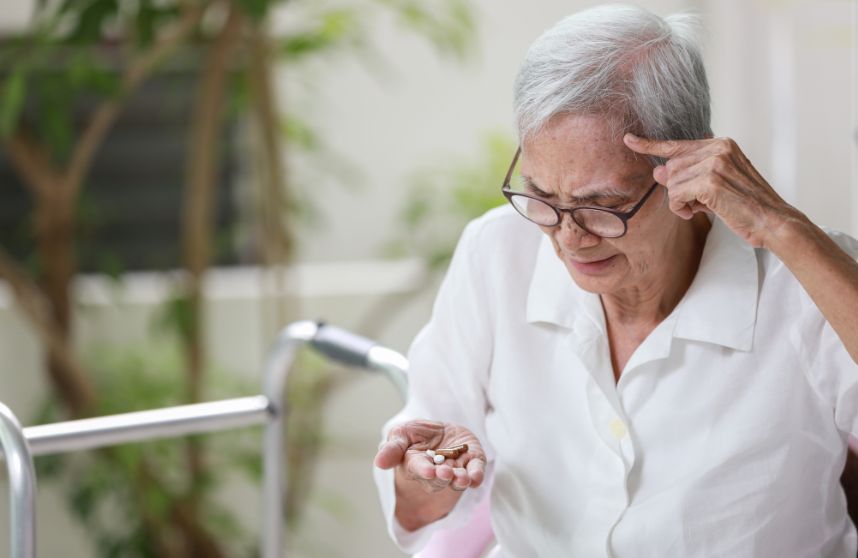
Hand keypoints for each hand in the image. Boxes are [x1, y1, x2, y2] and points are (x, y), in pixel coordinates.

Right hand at [374, 419, 486, 493]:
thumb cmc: (418, 434)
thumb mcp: (402, 433)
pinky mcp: (472, 463)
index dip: (423, 470)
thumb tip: (379, 462)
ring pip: (456, 480)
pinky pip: (475, 472)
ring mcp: (455, 469)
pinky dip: (476, 475)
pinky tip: (476, 478)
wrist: (442, 430)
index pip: (418, 469)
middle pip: (437, 480)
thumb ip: (393, 448)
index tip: (428, 470)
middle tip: (445, 472)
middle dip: (442, 477)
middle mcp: (435, 472)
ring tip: (462, 478)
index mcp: (415, 464)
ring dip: (459, 480)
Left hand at [623, 133, 803, 248]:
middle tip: (696, 203)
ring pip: (672, 182)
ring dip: (680, 201)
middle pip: (671, 167)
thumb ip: (688, 175)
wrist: (772, 220)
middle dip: (677, 189)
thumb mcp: (715, 186)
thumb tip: (658, 171)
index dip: (650, 145)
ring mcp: (714, 163)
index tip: (628, 139)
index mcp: (721, 144)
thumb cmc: (744, 206)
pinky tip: (696, 213)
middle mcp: (718, 148)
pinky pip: (676, 195)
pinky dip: (680, 208)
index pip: (677, 144)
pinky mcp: (710, 181)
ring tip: (700, 208)